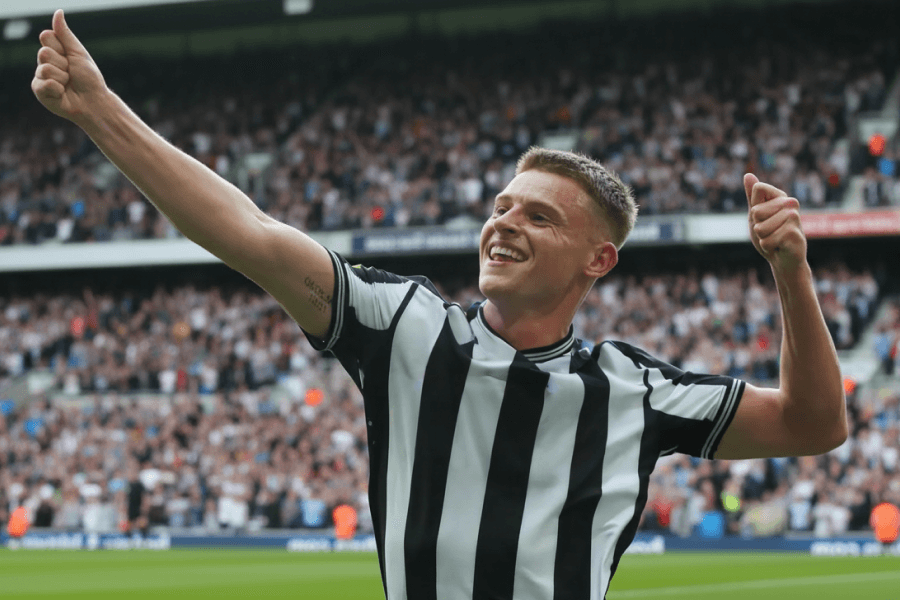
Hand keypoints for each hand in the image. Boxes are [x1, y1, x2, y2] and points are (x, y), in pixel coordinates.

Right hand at [32, 10, 107, 124]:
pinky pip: (44, 84)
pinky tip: (62, 94)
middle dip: (63, 64)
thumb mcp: (78, 53)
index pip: (47, 37)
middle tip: (71, 73)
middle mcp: (45, 62)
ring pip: (44, 68)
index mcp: (54, 51)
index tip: (71, 57)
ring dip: (62, 77)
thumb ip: (65, 34)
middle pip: (44, 52)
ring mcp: (41, 77)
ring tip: (68, 84)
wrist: (94, 101)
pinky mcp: (40, 91)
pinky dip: (58, 89)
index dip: (61, 47)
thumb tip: (58, 12)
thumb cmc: (89, 78)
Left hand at [744, 173, 806, 272]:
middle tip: (770, 232)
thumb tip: (747, 174)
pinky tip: (779, 247)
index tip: (763, 217)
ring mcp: (794, 217)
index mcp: (781, 196)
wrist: (784, 259)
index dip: (754, 207)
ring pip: (760, 228)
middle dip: (757, 226)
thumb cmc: (769, 235)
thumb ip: (753, 196)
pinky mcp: (794, 233)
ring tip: (775, 239)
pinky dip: (768, 247)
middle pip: (756, 211)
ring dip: (763, 238)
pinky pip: (766, 241)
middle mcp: (791, 203)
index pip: (757, 189)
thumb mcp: (756, 215)